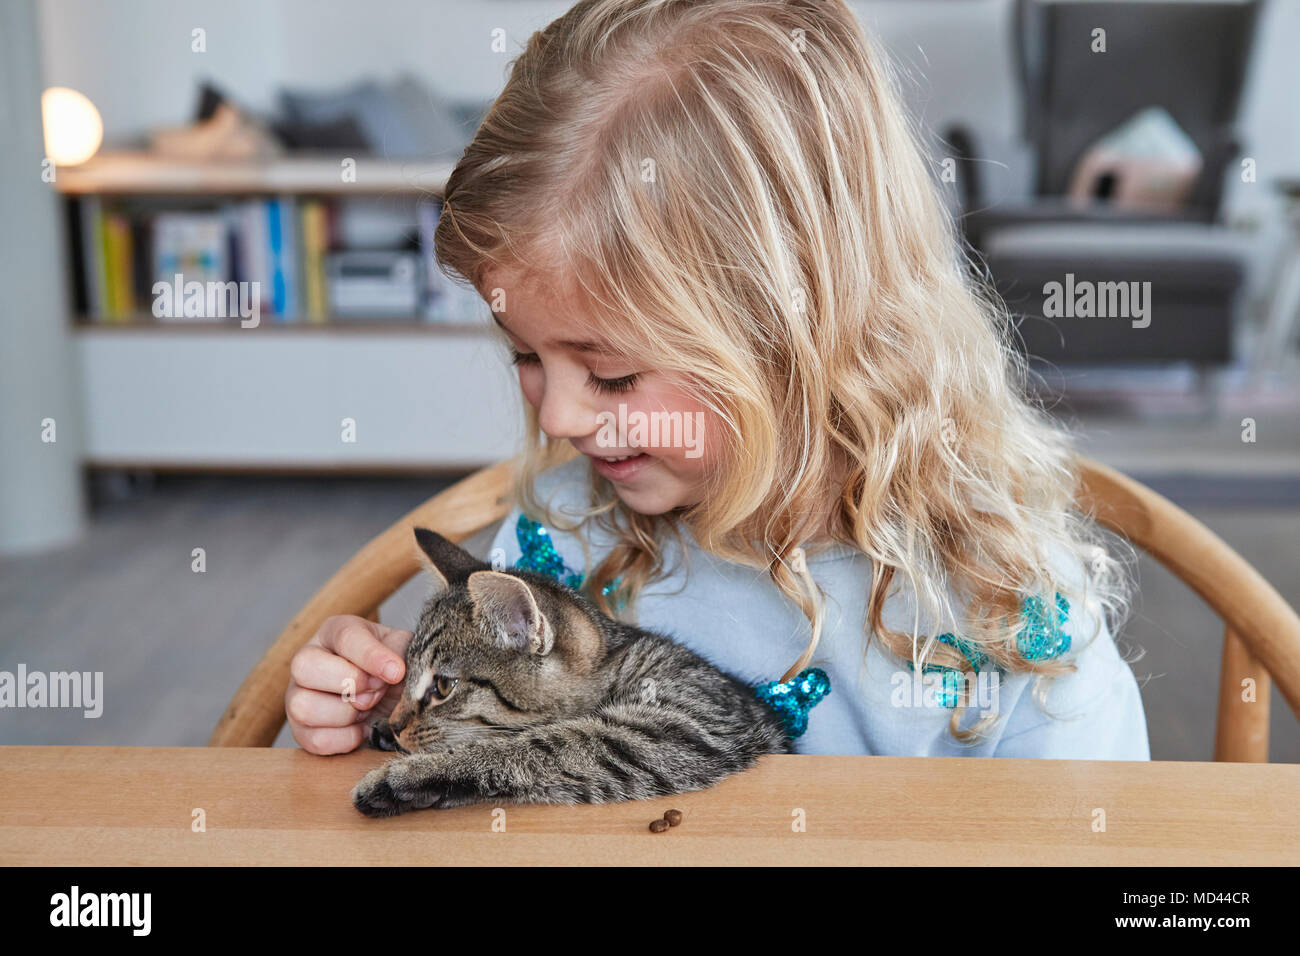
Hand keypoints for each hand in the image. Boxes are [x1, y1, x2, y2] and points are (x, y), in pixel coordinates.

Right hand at [285, 614, 411, 754]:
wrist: (391, 700)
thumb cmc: (391, 669)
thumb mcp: (402, 651)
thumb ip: (400, 652)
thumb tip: (394, 670)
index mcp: (335, 632)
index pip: (345, 637)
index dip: (371, 656)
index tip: (396, 672)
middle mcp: (308, 660)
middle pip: (305, 667)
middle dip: (350, 684)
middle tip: (376, 691)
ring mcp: (297, 695)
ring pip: (303, 706)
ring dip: (347, 714)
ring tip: (367, 709)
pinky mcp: (301, 730)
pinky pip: (315, 740)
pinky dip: (346, 739)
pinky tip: (361, 728)